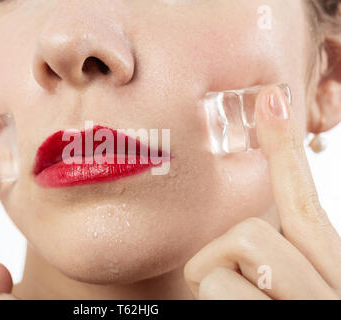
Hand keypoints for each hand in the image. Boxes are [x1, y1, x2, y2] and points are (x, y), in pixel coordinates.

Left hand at [184, 86, 340, 299]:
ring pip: (238, 245)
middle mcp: (328, 286)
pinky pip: (217, 283)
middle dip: (224, 255)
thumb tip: (240, 232)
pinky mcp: (273, 316)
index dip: (285, 149)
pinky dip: (209, 298)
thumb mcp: (282, 292)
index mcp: (329, 273)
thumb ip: (272, 259)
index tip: (272, 97)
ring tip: (233, 305)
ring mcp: (307, 300)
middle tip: (229, 289)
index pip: (306, 205)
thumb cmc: (269, 309)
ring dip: (214, 282)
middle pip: (255, 226)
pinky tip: (229, 315)